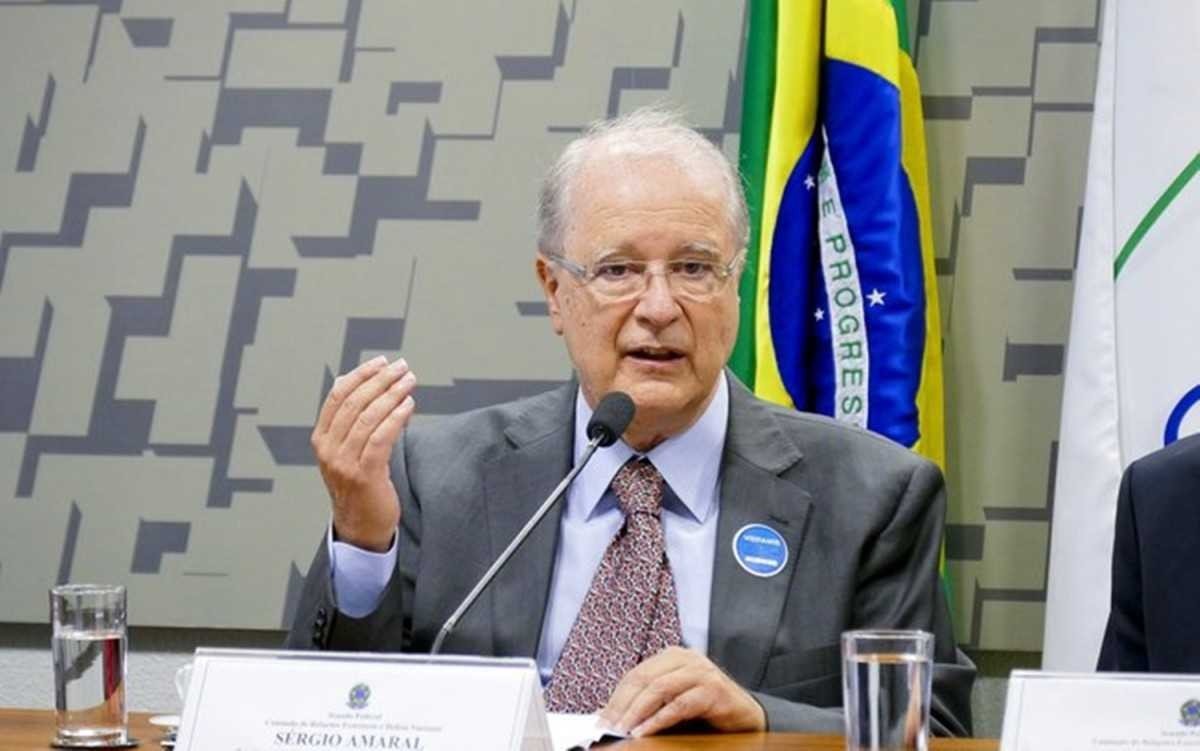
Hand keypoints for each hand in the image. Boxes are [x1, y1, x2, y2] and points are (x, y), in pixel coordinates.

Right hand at [311, 356, 416, 550]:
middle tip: (402, 367)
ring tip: (409, 382)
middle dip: (381, 381)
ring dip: (391, 395)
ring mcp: (344, 463)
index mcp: (322, 439)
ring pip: (367, 418)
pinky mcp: (364, 475)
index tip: (381, 362)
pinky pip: (380, 439)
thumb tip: (356, 381)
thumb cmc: (360, 484)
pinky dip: (395, 418)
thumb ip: (352, 419)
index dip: (360, 375)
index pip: (338, 396)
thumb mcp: (349, 449)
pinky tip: (409, 405)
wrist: (360, 527)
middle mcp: (328, 449)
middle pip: (354, 403)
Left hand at [599, 647, 765, 736]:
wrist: (745, 715)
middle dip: (622, 705)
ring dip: (637, 712)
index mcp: (672, 656)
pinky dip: (659, 719)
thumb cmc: (705, 708)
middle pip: (643, 678)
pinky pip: (680, 704)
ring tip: (624, 730)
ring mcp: (701, 671)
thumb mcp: (671, 701)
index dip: (616, 697)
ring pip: (659, 688)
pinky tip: (645, 731)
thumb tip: (609, 714)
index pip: (636, 674)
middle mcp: (687, 658)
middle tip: (609, 726)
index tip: (602, 719)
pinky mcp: (714, 690)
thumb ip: (646, 703)